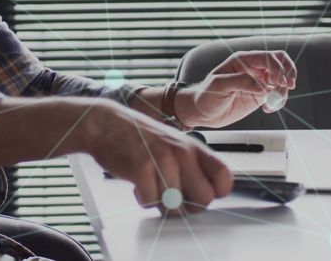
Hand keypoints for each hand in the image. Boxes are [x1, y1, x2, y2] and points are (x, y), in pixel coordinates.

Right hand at [83, 100, 232, 215]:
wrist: (106, 124)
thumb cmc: (139, 138)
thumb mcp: (173, 145)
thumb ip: (192, 166)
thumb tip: (205, 195)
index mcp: (194, 148)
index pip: (225, 178)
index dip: (215, 193)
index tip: (198, 194)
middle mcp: (183, 152)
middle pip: (204, 200)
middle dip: (188, 206)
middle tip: (172, 198)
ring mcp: (163, 160)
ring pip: (175, 206)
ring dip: (161, 203)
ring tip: (151, 187)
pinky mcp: (141, 168)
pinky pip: (150, 202)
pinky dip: (143, 199)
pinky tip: (138, 186)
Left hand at [176, 50, 296, 128]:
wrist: (202, 112)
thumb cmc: (206, 95)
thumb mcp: (218, 86)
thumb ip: (240, 82)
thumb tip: (263, 87)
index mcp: (242, 60)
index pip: (268, 57)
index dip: (278, 68)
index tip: (280, 83)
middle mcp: (253, 68)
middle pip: (280, 62)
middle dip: (288, 73)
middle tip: (288, 87)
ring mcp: (258, 81)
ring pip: (282, 79)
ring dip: (283, 91)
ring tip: (272, 104)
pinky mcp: (260, 95)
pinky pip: (277, 94)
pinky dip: (279, 101)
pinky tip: (268, 109)